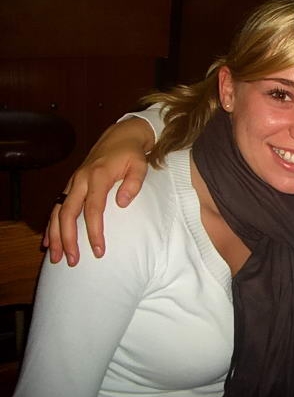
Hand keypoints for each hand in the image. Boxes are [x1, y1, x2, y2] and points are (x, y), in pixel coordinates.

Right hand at [43, 118, 153, 265]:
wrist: (120, 136)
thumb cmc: (132, 154)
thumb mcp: (140, 165)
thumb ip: (133, 183)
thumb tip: (122, 203)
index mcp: (98, 176)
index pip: (93, 209)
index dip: (94, 231)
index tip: (98, 250)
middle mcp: (81, 180)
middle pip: (68, 213)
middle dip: (68, 238)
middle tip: (72, 260)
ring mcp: (74, 182)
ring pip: (57, 211)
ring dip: (55, 235)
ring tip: (56, 257)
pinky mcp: (72, 184)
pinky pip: (57, 206)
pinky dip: (51, 224)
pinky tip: (49, 241)